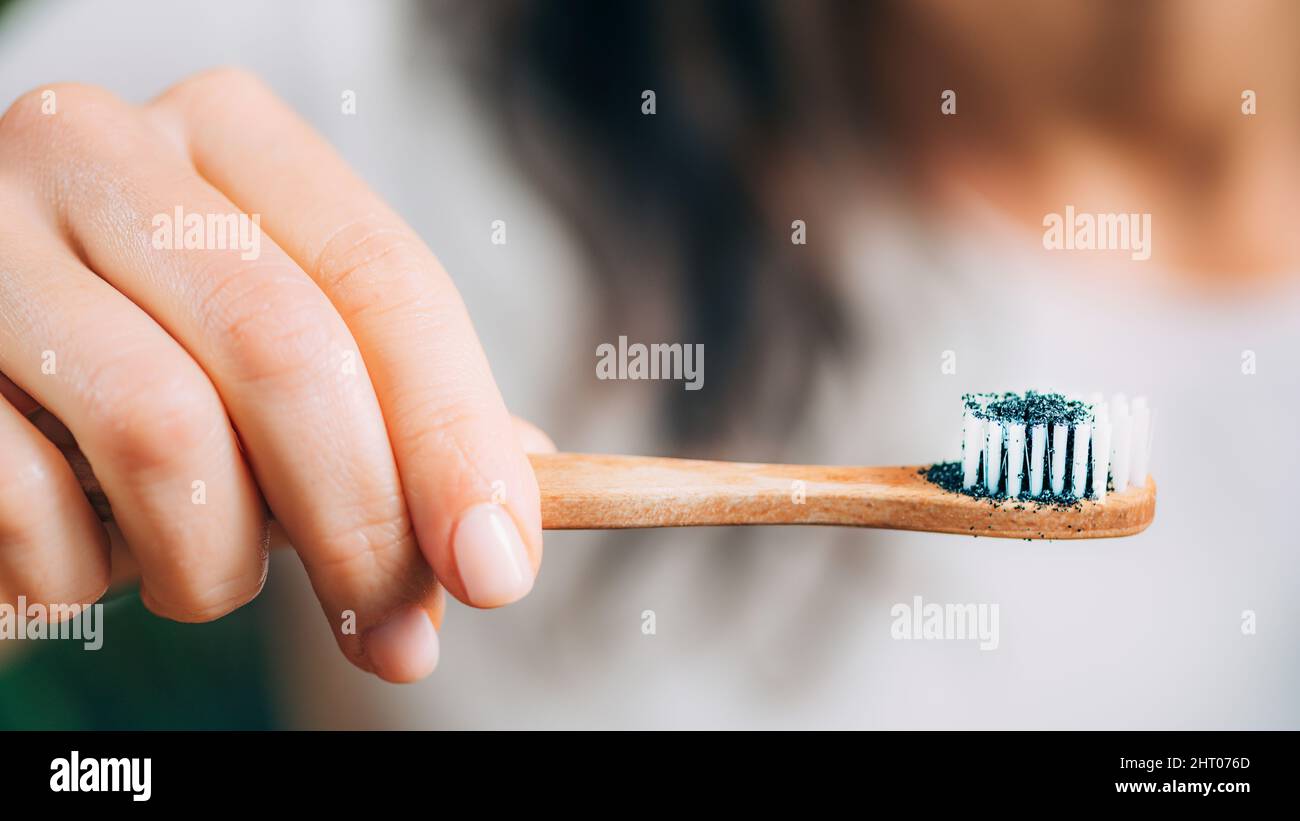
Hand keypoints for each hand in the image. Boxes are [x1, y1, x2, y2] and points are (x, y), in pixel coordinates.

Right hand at [0, 68, 545, 681]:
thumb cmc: (150, 363)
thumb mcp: (278, 357)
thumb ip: (390, 413)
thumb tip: (503, 524)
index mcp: (230, 136)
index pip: (387, 282)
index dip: (455, 439)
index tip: (497, 571)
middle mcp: (102, 150)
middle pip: (288, 351)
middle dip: (362, 524)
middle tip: (392, 635)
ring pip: (162, 433)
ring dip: (214, 562)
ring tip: (206, 581)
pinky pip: (29, 502)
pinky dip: (84, 574)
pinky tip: (87, 560)